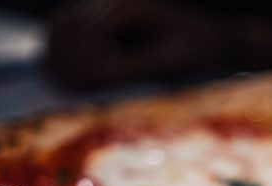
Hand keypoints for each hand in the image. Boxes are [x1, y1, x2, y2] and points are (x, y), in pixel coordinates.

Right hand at [48, 0, 227, 88]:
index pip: (88, 29)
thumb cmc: (196, 49)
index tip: (78, 88)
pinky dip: (65, 53)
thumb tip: (92, 78)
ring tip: (71, 86)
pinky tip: (77, 77)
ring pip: (61, 25)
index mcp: (131, 3)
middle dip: (64, 59)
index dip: (78, 61)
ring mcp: (105, 4)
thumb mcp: (168, 61)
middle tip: (71, 90)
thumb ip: (130, 68)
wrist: (211, 35)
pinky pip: (69, 30)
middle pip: (66, 24)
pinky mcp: (102, 18)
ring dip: (60, 56)